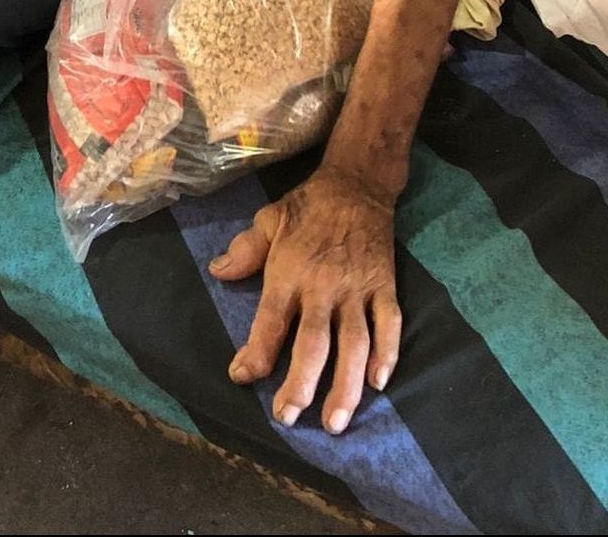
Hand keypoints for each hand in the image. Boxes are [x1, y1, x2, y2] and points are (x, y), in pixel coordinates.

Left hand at [210, 168, 400, 433]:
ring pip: (354, 345)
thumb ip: (245, 251)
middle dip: (301, 385)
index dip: (256, 353)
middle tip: (288, 418)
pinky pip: (390, 326)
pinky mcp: (385, 287)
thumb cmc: (307, 207)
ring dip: (346, 386)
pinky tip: (379, 384)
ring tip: (335, 421)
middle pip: (313, 345)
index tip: (242, 377)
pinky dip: (388, 354)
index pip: (270, 323)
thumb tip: (218, 272)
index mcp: (290, 273)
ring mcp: (358, 290)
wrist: (357, 186)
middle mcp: (324, 287)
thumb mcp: (268, 220)